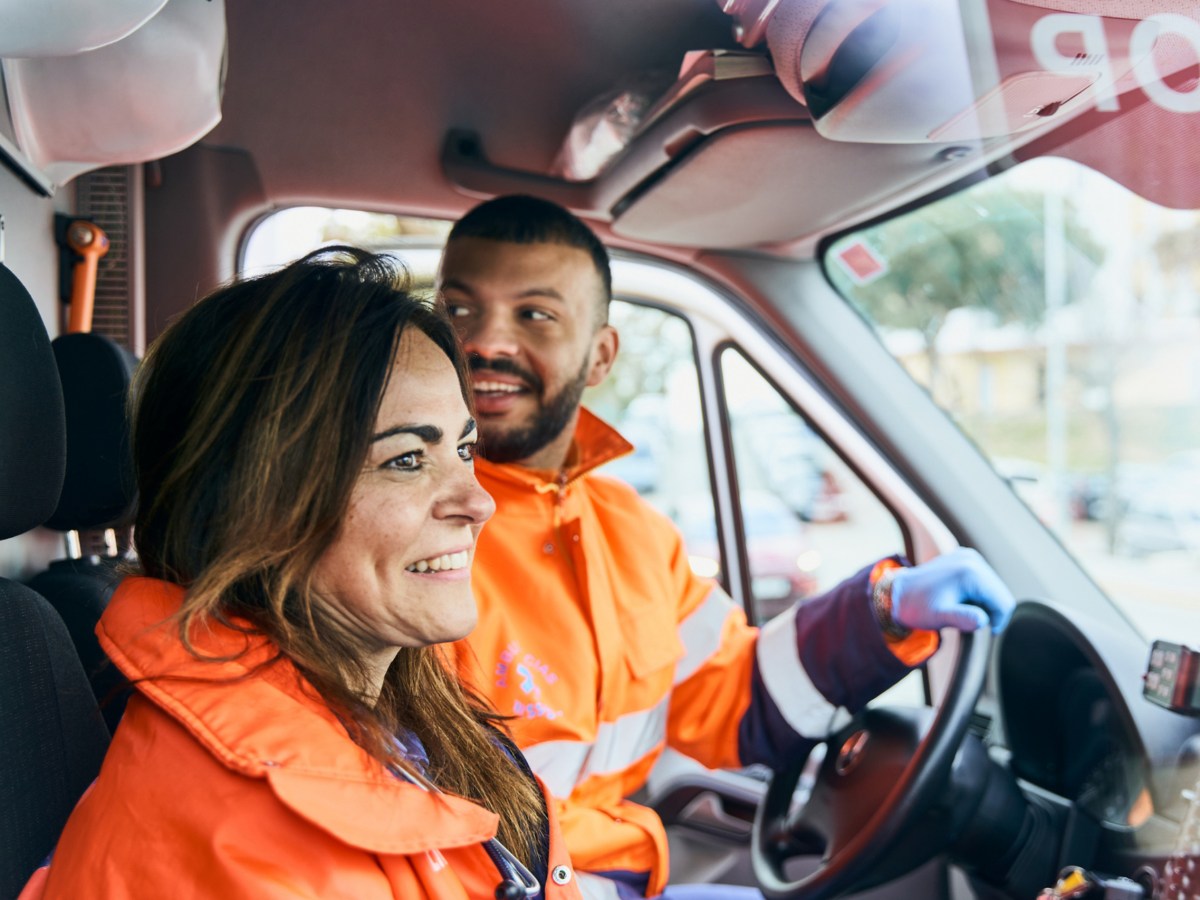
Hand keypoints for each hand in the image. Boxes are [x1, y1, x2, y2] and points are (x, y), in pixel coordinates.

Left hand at [890, 548, 1015, 633]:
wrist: (897, 593)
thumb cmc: (917, 608)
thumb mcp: (939, 617)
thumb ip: (962, 619)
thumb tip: (983, 620)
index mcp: (970, 573)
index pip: (1003, 602)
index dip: (998, 621)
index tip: (985, 632)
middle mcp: (972, 559)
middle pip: (1000, 593)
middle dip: (990, 611)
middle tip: (968, 622)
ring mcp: (968, 556)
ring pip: (993, 587)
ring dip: (984, 602)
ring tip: (961, 609)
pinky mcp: (964, 558)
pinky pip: (983, 580)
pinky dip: (977, 593)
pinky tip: (959, 599)